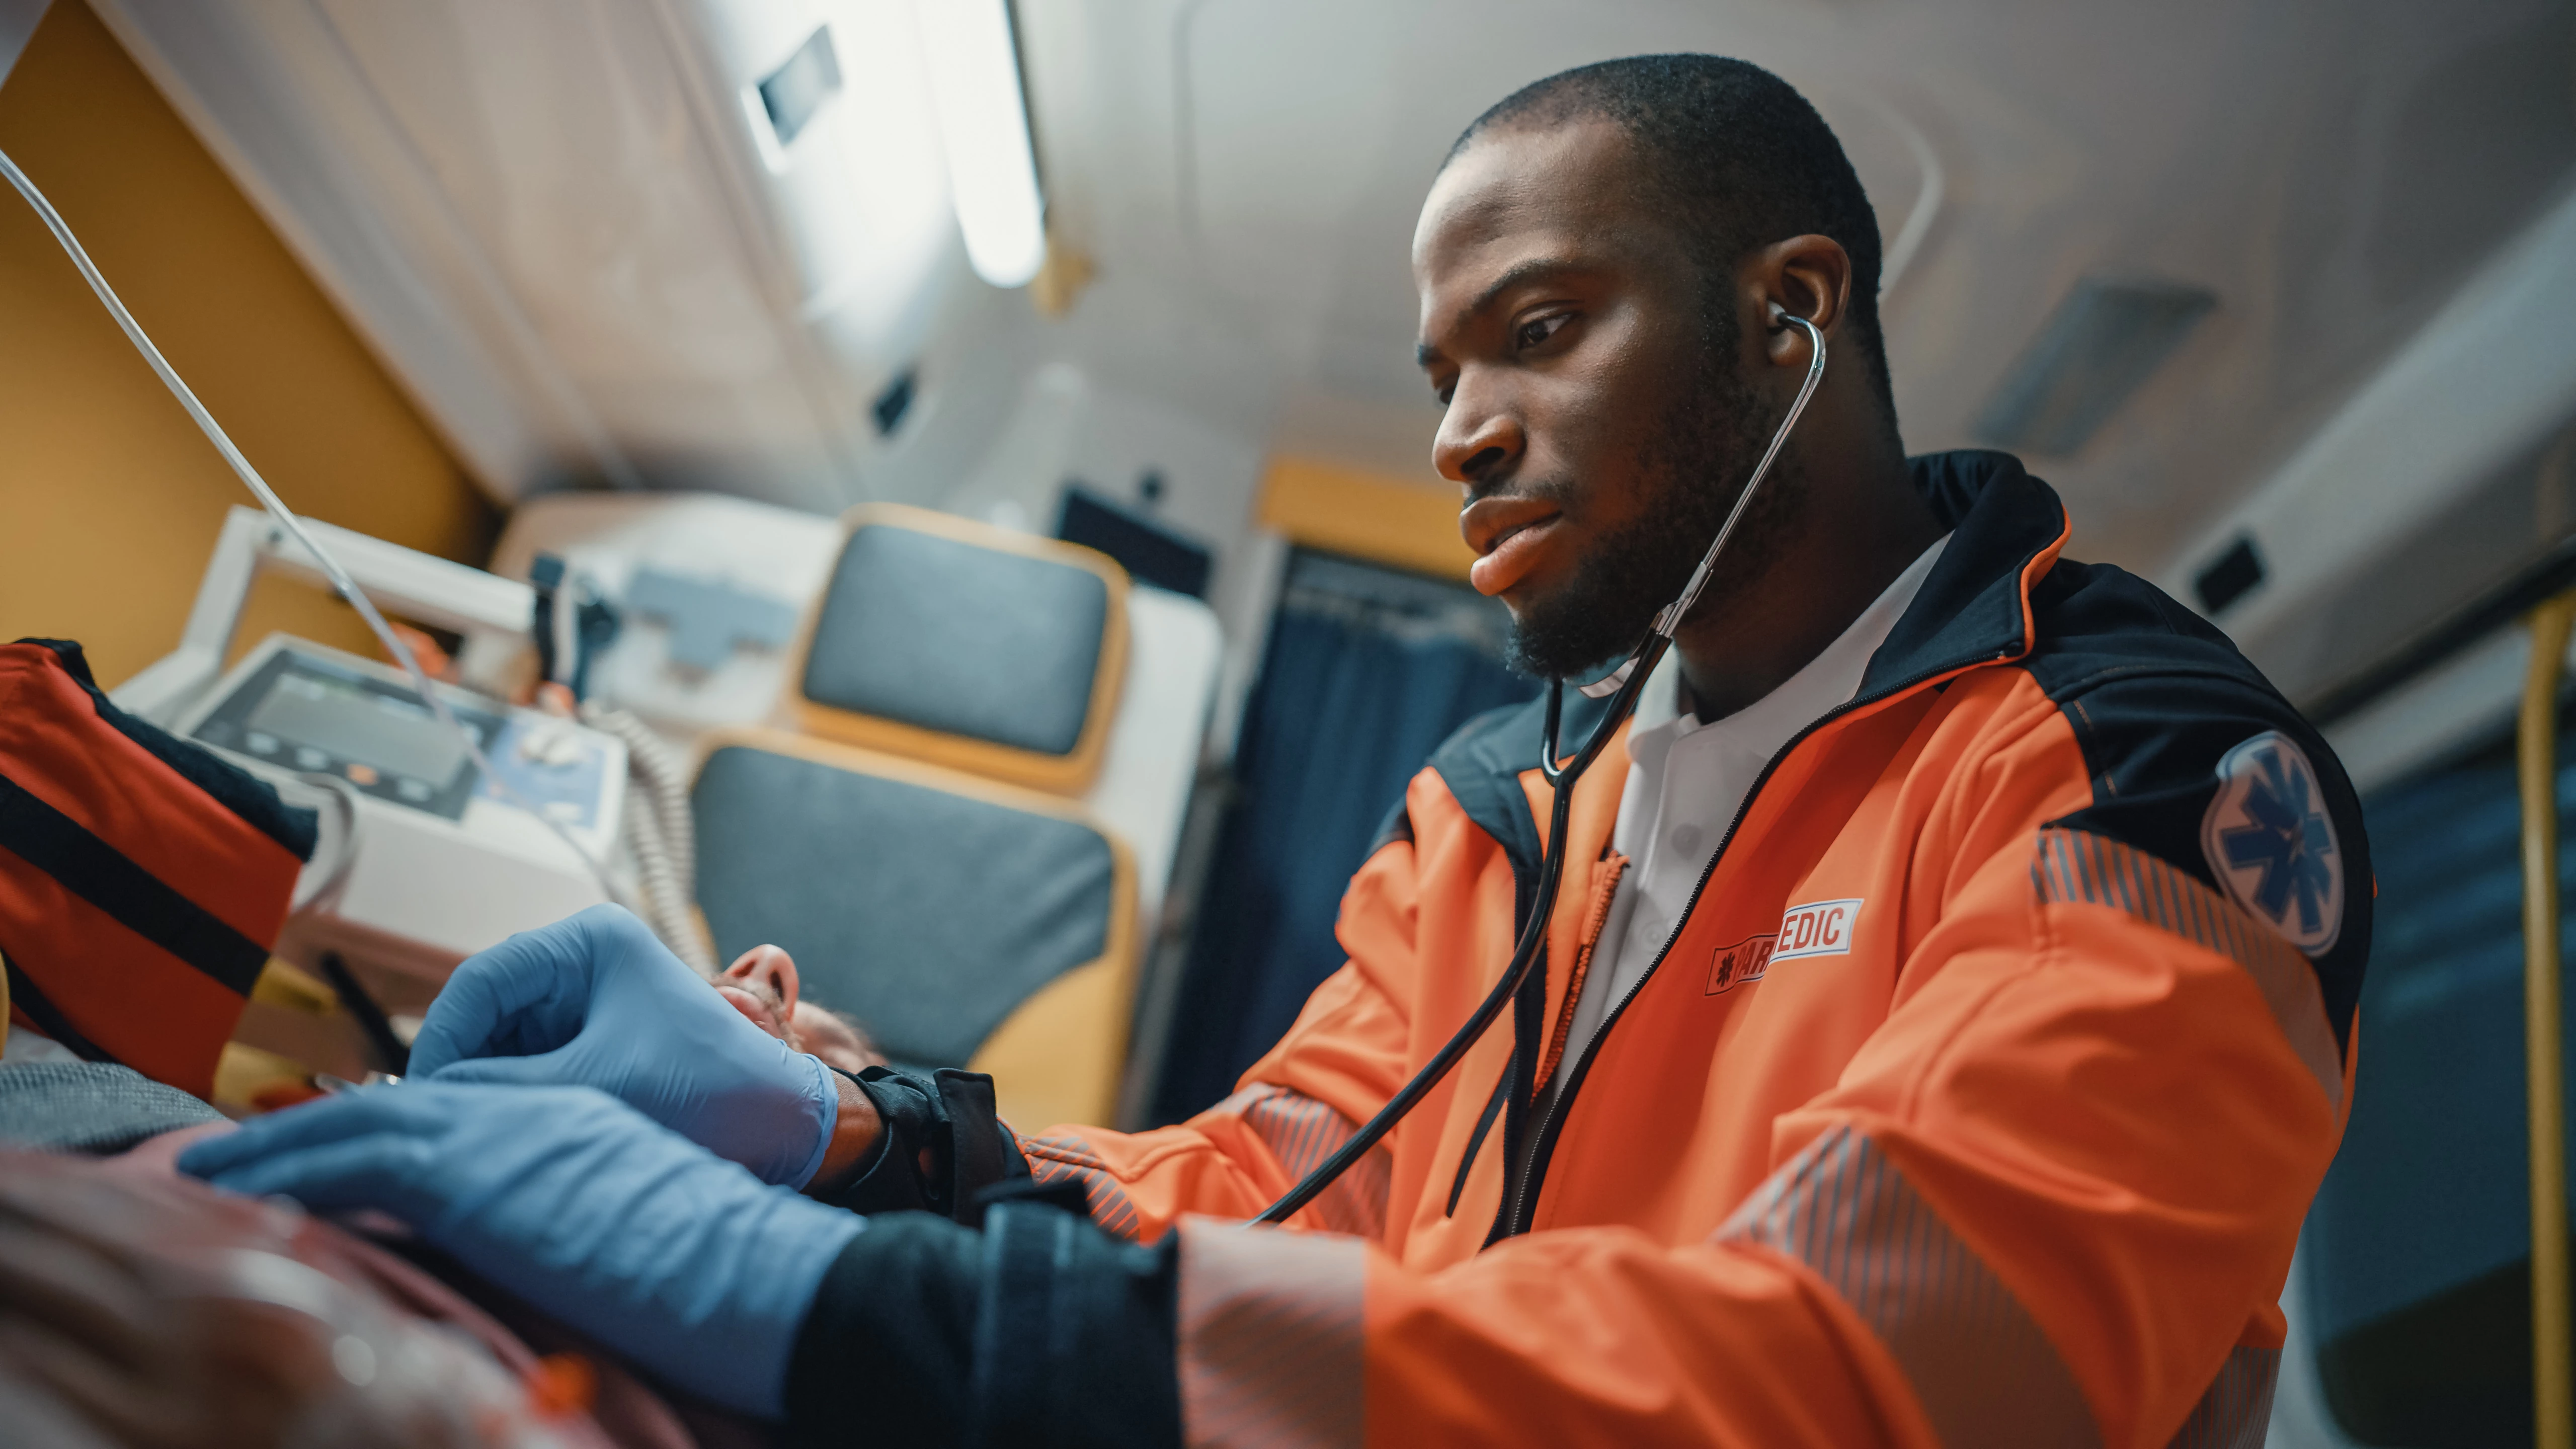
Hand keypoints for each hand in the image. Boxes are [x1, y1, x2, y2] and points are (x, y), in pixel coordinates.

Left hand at [177, 1083, 864, 1419]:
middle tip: (231, 1164)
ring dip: (274, 1150)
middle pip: (389, 1103)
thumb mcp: (614, 1218)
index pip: (450, 1111)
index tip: (319, 1167)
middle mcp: (527, 1103)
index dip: (374, 1132)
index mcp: (565, 1113)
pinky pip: (353, 1155)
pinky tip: (238, 1195)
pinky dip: (287, 1170)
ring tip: (206, 1178)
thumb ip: (550, 1212)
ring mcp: (498, 1123)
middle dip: (304, 1132)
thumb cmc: (707, 1251)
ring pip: (357, 1119)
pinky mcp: (471, 1161)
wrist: (750, 1244)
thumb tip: (495, 1253)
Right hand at [412, 905, 838, 1187]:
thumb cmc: (708, 1088)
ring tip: (472, 1139)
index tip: (422, 1100)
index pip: (481, 980)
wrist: (783, 1126)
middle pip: (484, 1014)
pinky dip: (513, 1102)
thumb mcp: (595, 1085)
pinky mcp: (591, 1046)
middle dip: (461, 1070)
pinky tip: (506, 1137)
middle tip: (437, 1131)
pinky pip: (529, 1070)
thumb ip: (503, 1088)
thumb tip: (420, 1105)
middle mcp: (581, 964)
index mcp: (588, 942)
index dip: (442, 1040)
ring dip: (486, 1092)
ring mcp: (584, 1005)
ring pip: (500, 1047)